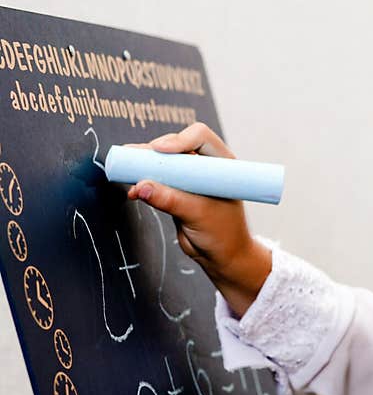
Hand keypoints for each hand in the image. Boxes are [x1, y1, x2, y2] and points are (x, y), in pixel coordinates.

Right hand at [124, 122, 271, 316]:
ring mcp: (189, 178)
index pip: (200, 137)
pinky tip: (133, 191)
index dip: (178, 139)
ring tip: (126, 171)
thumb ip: (171, 199)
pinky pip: (155, 180)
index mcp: (222, 163)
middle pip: (176, 145)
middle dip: (155, 151)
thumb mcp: (199, 214)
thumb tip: (142, 186)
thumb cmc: (223, 234)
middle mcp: (205, 166)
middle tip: (134, 159)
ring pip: (162, 162)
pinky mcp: (175, 191)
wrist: (220, 256)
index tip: (160, 150)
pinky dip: (142, 182)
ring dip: (144, 165)